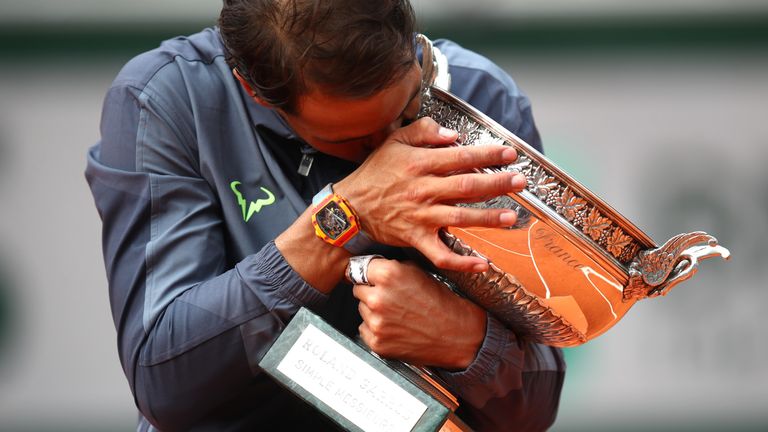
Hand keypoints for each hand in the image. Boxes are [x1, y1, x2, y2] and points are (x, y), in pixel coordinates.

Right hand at [335, 117, 525, 272]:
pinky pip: (441, 254)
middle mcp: (422, 191)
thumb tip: (454, 135)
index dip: (487, 156)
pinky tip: (483, 263)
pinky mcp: (416, 239)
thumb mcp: (394, 141)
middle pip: (466, 187)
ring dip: (487, 219)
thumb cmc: (374, 174)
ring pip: (459, 219)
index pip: (460, 158)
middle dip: (497, 184)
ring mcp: (420, 217)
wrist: (348, 209)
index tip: (509, 154)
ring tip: (511, 217)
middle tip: (521, 183)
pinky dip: (462, 261)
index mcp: (419, 164)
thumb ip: (424, 132)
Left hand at [352, 258, 486, 368]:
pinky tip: (395, 328)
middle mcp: (378, 298)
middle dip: (371, 292)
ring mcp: (376, 322)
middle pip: (358, 290)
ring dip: (374, 311)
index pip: (360, 269)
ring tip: (398, 314)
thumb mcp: (418, 272)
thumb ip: (392, 268)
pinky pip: (365, 329)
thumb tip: (373, 268)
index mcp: (388, 275)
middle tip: (391, 299)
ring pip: (362, 310)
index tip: (371, 278)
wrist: (456, 333)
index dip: (369, 275)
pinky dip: (376, 329)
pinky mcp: (376, 342)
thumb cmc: (440, 302)